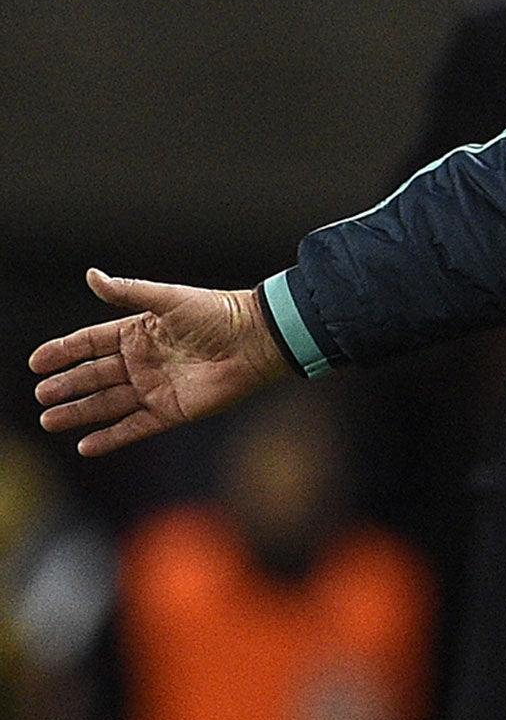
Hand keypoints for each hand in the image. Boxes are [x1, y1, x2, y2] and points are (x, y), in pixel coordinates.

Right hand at [30, 268, 288, 454]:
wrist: (256, 341)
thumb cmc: (217, 313)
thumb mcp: (168, 299)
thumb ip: (127, 292)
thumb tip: (91, 274)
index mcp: (138, 332)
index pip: (90, 343)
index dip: (63, 352)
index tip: (35, 362)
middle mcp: (142, 361)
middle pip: (94, 376)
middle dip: (66, 386)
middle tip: (41, 395)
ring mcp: (155, 387)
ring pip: (107, 404)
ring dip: (79, 413)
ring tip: (49, 420)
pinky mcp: (171, 411)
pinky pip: (134, 427)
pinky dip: (110, 437)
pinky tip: (85, 445)